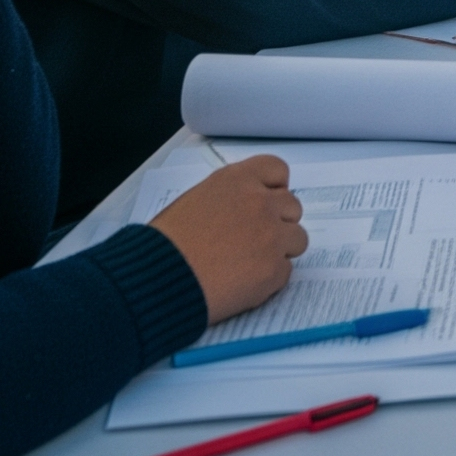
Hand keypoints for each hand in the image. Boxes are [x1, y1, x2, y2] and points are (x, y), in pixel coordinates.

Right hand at [150, 155, 307, 325]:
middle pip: (292, 207)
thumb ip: (229, 197)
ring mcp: (271, 236)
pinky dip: (270, 280)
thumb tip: (243, 210)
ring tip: (250, 264)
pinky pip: (285, 272)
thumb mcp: (196, 200)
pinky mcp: (273, 270)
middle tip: (254, 240)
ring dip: (279, 250)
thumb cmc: (165, 244)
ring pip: (297, 239)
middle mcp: (260, 202)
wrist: (158, 280)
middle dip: (278, 222)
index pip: (277, 170)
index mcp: (238, 180)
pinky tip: (244, 284)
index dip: (274, 189)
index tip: (266, 203)